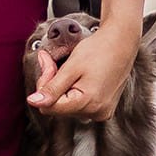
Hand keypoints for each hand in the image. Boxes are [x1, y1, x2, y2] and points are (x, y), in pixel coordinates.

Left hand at [26, 22, 140, 120]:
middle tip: (55, 63)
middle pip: (58, 107)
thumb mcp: (71, 67)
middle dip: (53, 85)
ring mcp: (102, 112)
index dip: (44, 86)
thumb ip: (52, 88)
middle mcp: (96, 113)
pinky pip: (80, 105)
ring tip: (72, 69)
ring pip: (67, 106)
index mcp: (88, 104)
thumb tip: (34, 102)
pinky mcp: (104, 108)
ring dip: (63, 88)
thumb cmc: (98, 50)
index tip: (48, 64)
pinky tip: (81, 77)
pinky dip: (74, 91)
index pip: (49, 107)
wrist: (122, 42)